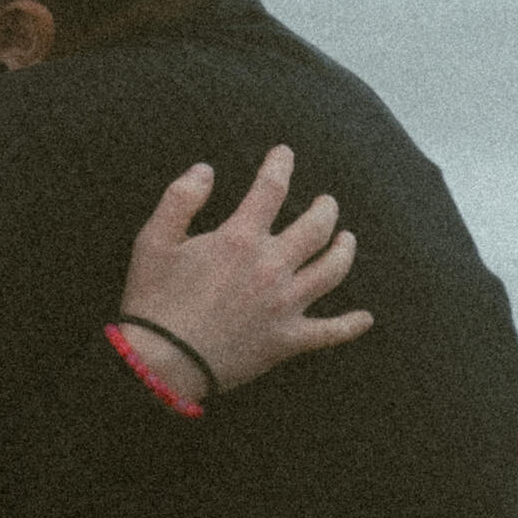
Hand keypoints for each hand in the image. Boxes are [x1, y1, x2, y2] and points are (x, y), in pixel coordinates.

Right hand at [119, 144, 372, 397]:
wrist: (162, 362)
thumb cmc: (153, 300)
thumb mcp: (153, 240)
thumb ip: (180, 198)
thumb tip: (205, 170)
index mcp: (240, 239)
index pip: (271, 189)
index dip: (279, 165)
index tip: (284, 154)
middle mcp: (271, 267)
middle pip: (315, 228)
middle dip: (325, 209)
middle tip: (327, 202)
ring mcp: (285, 304)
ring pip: (332, 270)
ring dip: (344, 250)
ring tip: (347, 239)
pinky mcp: (287, 339)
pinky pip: (330, 332)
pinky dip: (350, 325)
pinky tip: (365, 318)